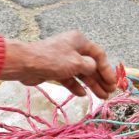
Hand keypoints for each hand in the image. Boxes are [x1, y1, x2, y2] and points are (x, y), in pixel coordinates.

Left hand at [0, 31, 117, 98]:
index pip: (99, 55)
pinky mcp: (55, 70)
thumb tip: (95, 68)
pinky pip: (70, 78)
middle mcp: (72, 48)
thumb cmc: (52, 60)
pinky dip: (76, 86)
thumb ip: (90, 67)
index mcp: (79, 41)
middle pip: (91, 65)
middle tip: (109, 92)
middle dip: (100, 79)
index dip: (107, 69)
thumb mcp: (76, 62)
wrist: (25, 64)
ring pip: (81, 73)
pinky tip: (82, 94)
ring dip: (91, 85)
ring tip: (101, 97)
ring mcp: (63, 60)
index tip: (113, 83)